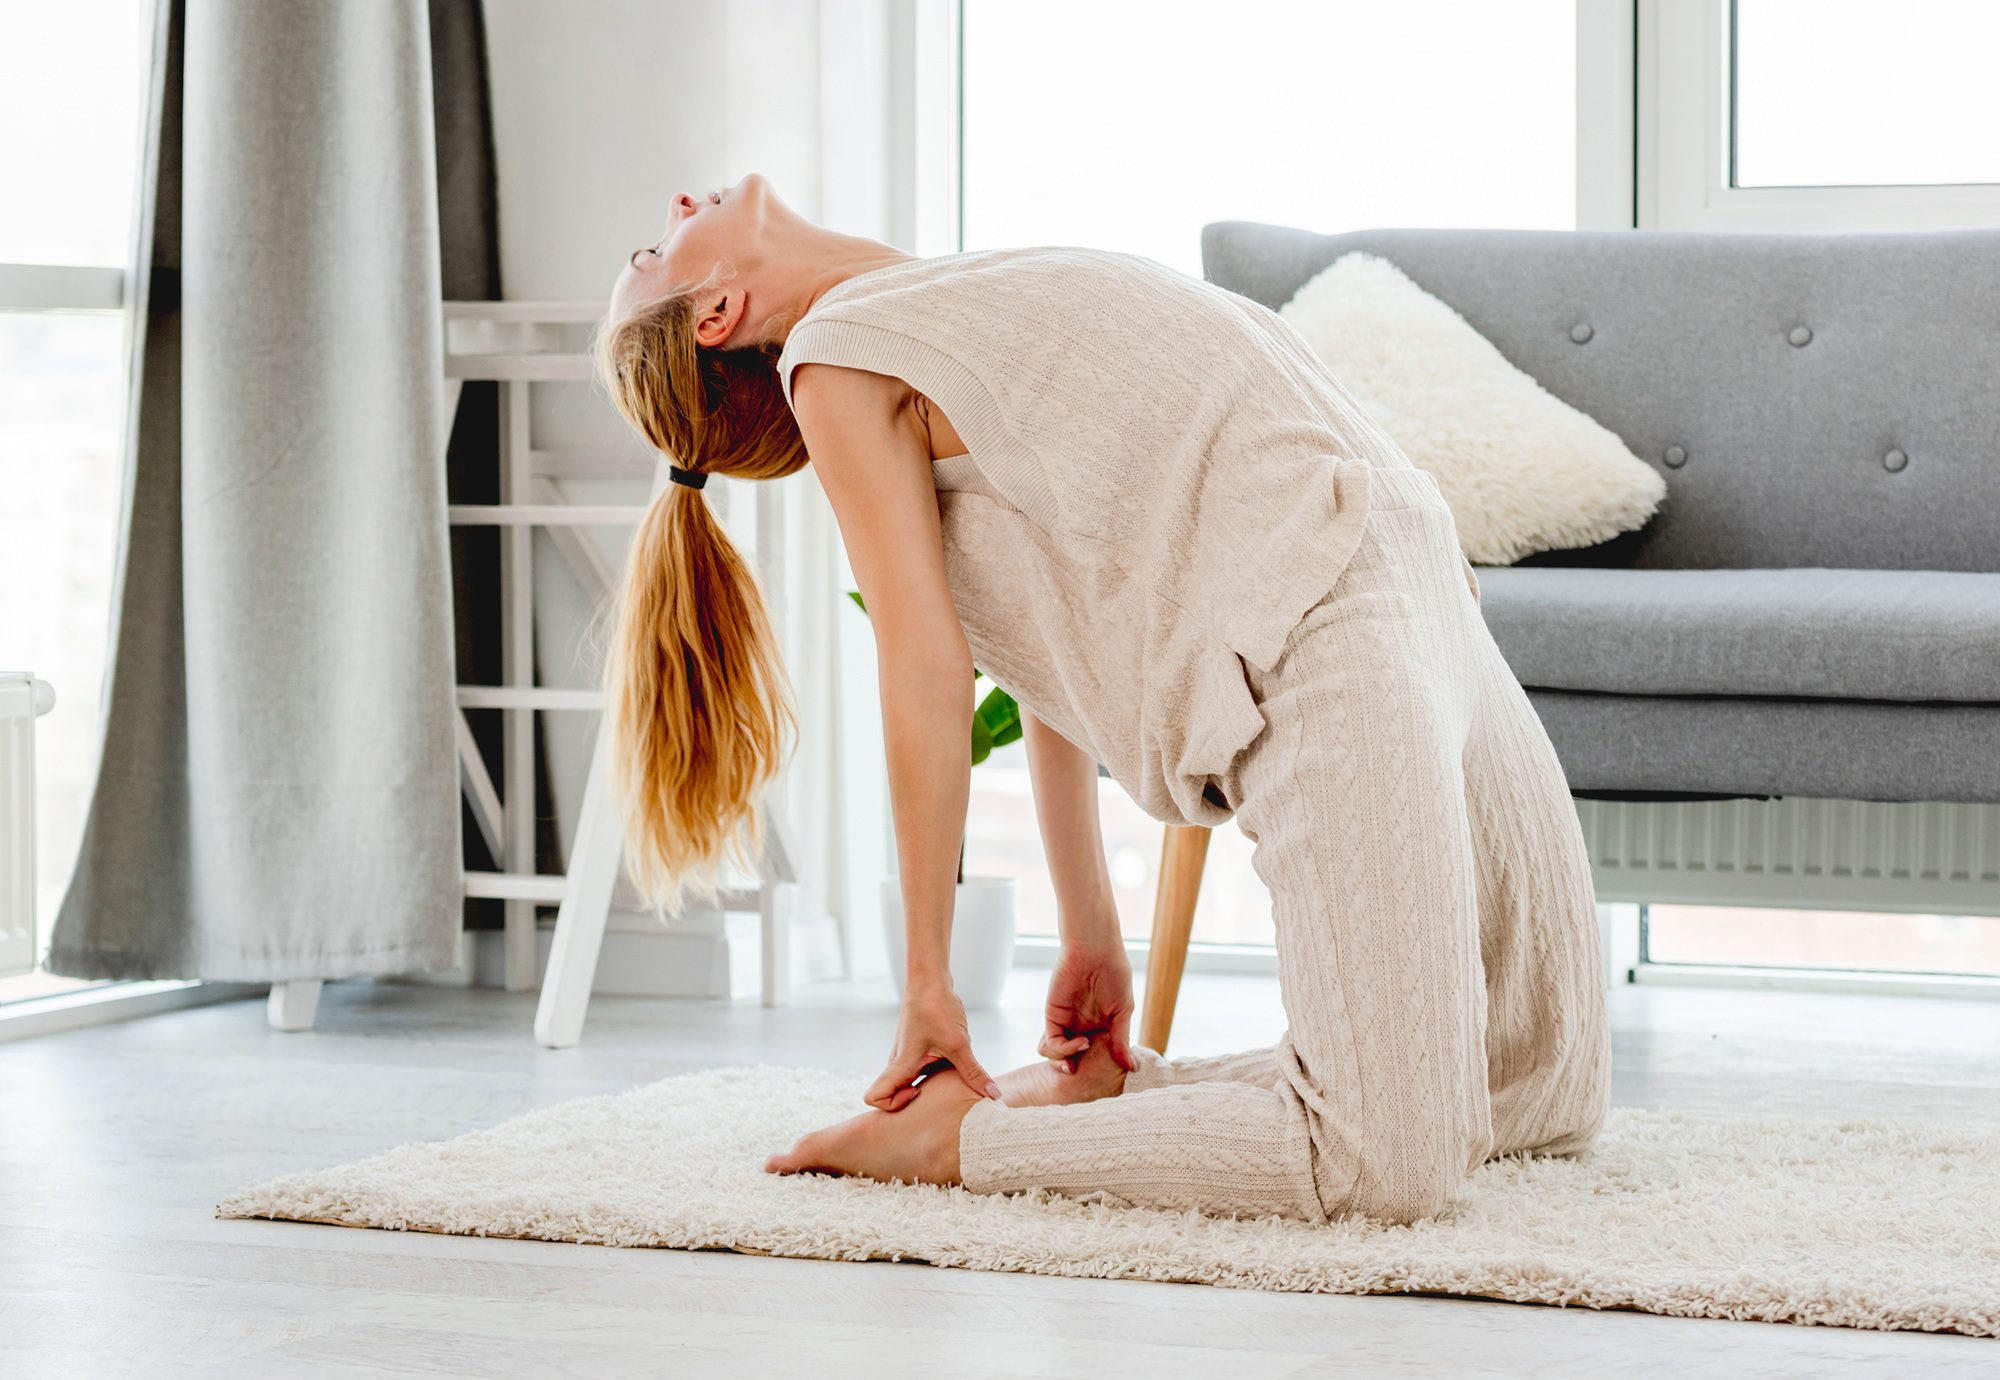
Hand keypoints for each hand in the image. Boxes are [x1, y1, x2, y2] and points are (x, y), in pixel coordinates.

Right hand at [865, 978, 1003, 1111]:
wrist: (931, 978)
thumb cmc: (936, 1006)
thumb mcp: (959, 1044)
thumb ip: (974, 1073)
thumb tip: (993, 1095)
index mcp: (901, 1064)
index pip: (874, 1098)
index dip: (892, 1106)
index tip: (919, 1094)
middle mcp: (899, 1063)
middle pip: (893, 1096)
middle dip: (914, 1104)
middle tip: (940, 1099)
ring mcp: (907, 1056)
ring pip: (910, 1084)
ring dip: (928, 1089)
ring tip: (952, 1085)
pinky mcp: (918, 1049)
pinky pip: (921, 1072)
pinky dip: (936, 1076)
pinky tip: (956, 1068)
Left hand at [1039, 942, 1138, 1074]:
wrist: (1095, 950)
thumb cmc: (1114, 975)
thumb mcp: (1123, 1011)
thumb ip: (1122, 1040)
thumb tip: (1131, 1067)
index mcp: (1099, 1027)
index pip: (1094, 1056)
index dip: (1096, 1069)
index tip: (1106, 1076)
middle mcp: (1081, 1027)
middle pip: (1072, 1059)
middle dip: (1076, 1070)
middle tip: (1085, 1075)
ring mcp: (1066, 1023)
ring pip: (1057, 1055)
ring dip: (1066, 1062)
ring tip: (1080, 1056)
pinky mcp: (1053, 1016)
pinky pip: (1051, 1043)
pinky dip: (1063, 1050)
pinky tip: (1081, 1042)